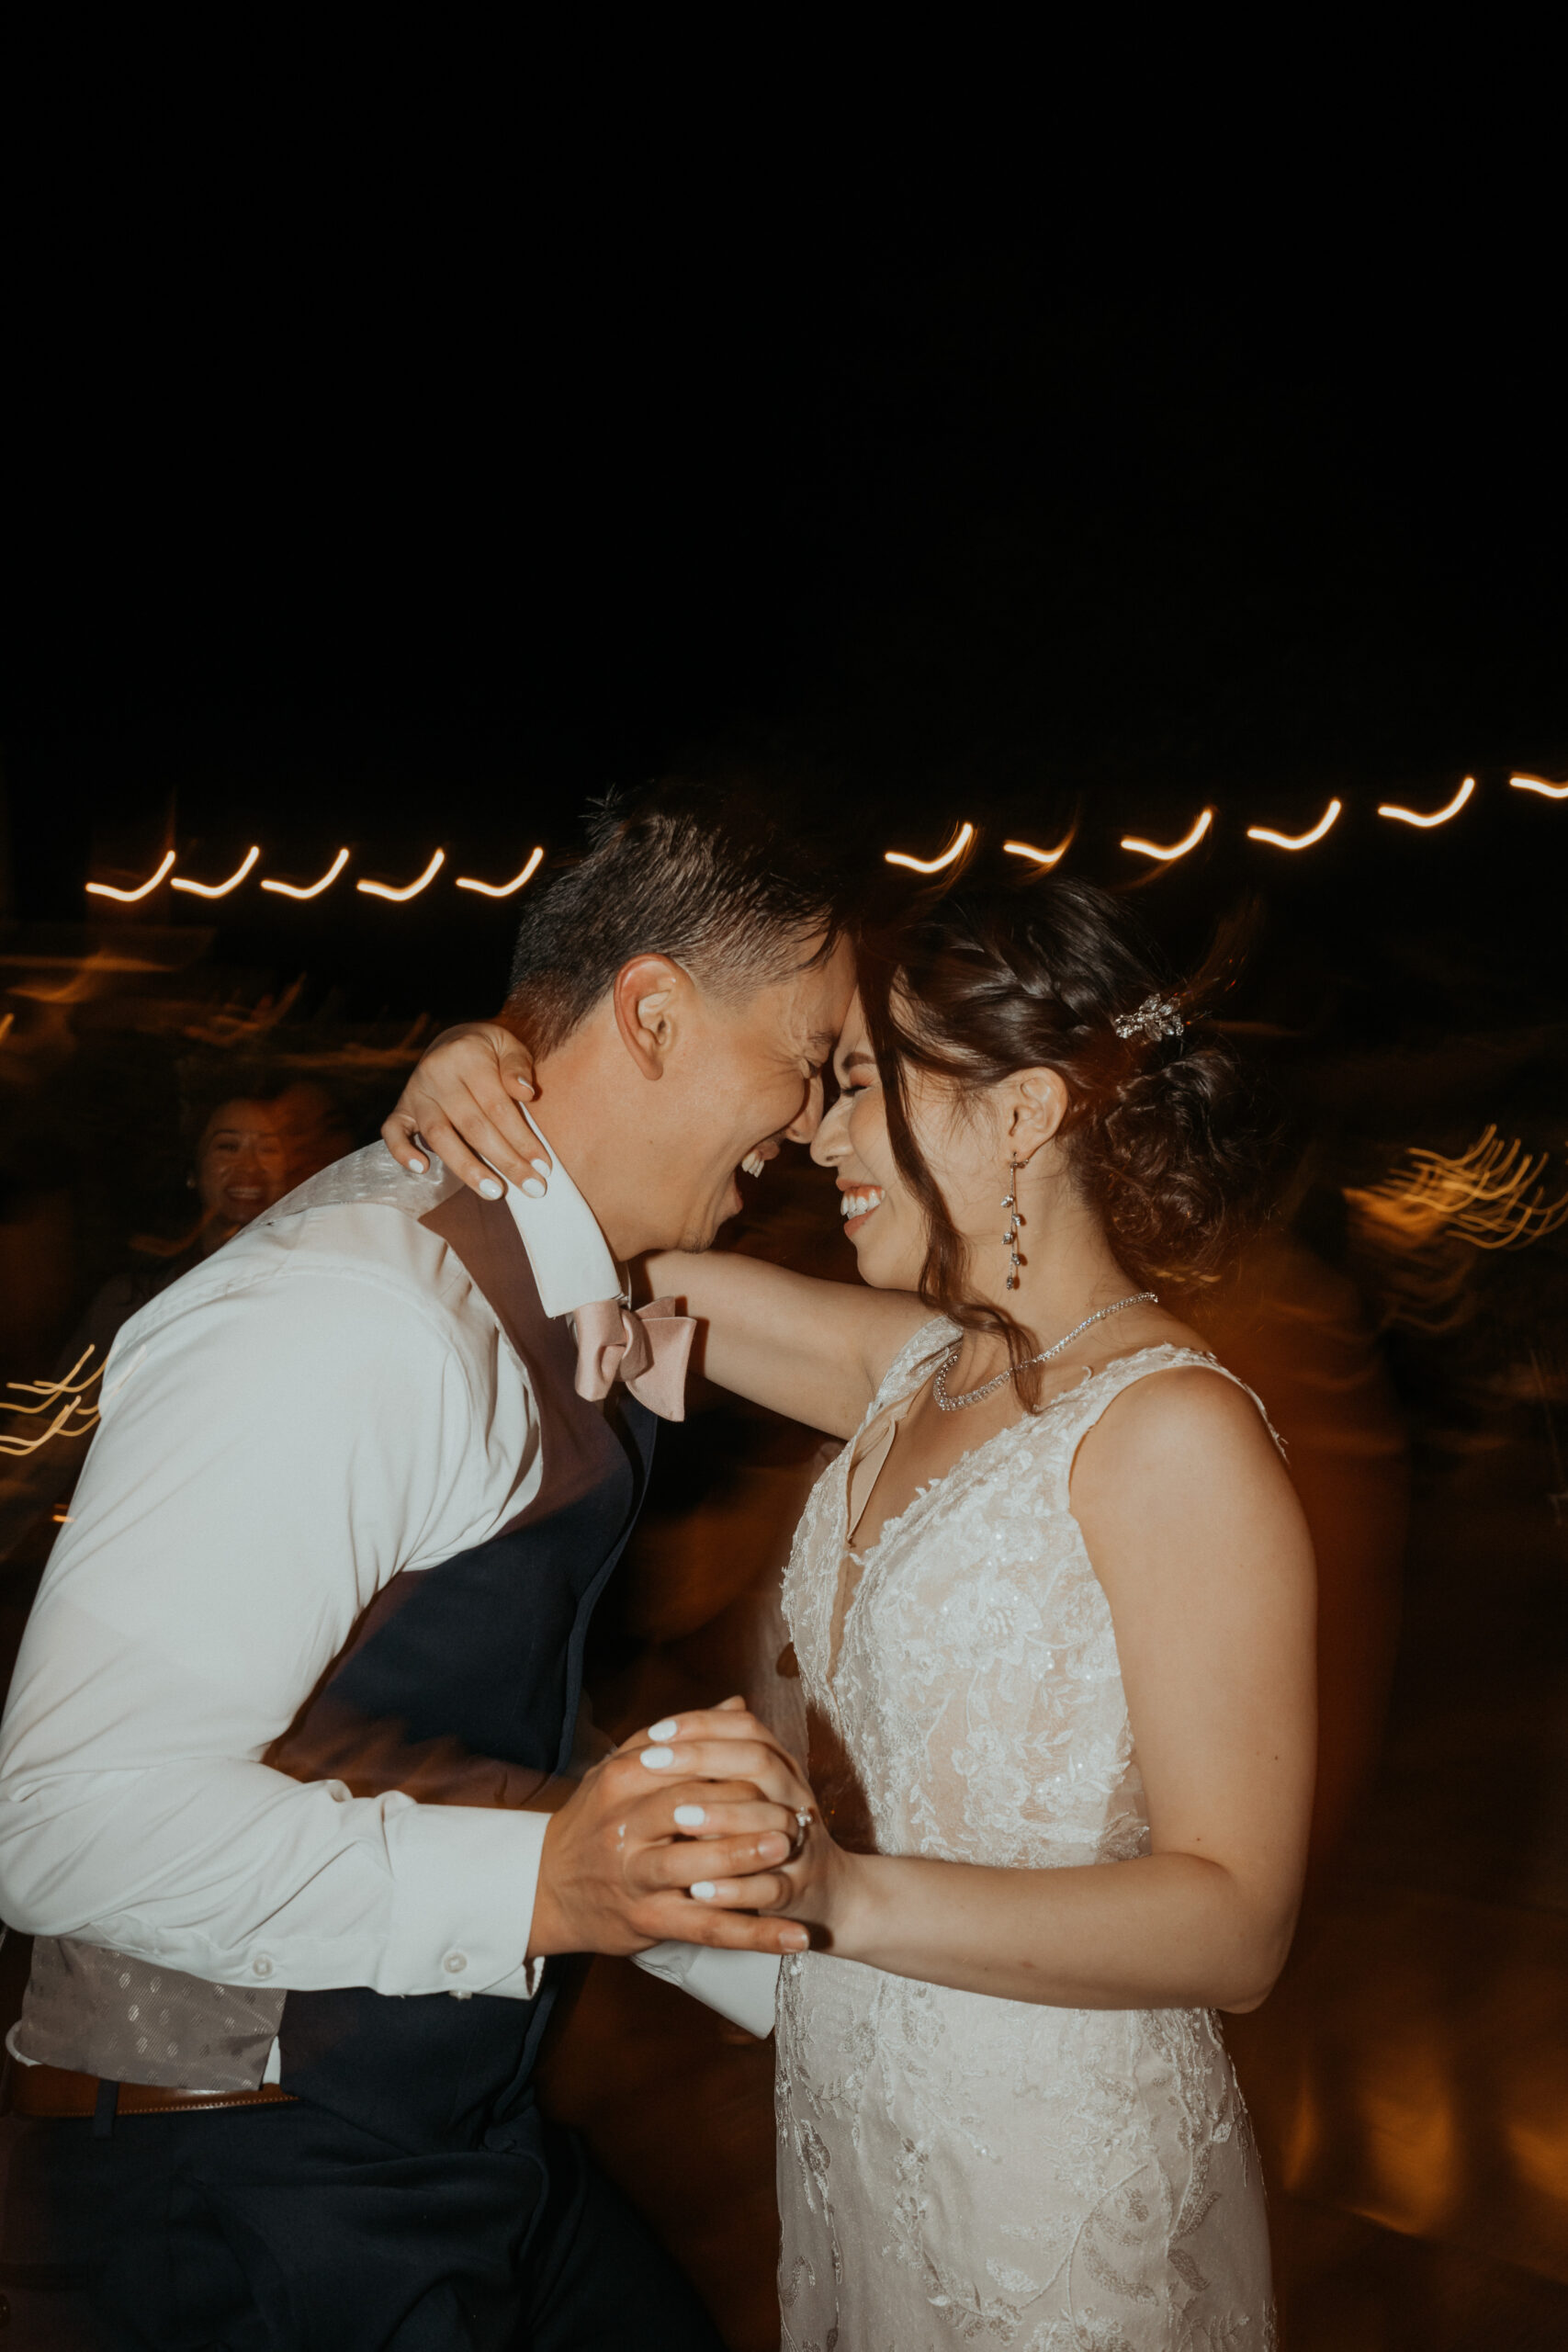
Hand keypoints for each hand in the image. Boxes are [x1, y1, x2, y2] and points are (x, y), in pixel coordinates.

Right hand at [382, 1021, 546, 1198]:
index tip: (543, 1166)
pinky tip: (422, 1170)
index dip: (522, 1139)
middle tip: (532, 1187)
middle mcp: (437, 1074)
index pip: (498, 1106)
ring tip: (494, 1192)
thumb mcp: (509, 1044)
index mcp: (468, 1056)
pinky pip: (393, 1131)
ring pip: (439, 1136)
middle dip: (506, 1161)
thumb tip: (527, 1093)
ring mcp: (416, 1093)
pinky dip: (402, 1152)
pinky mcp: (401, 1108)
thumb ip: (518, 1066)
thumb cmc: (488, 1050)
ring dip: (467, 1168)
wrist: (450, 1039)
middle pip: (474, 1127)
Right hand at [526, 1700, 815, 1960]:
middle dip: (746, 1809)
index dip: (732, 1763)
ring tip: (791, 1853)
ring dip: (748, 1861)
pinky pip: (709, 1929)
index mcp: (622, 1781)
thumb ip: (678, 1736)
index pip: (686, 1764)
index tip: (773, 1766)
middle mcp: (626, 1828)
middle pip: (694, 1811)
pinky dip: (755, 1935)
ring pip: (700, 1869)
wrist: (544, 1887)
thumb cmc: (593, 1820)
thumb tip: (736, 1704)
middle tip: (791, 1810)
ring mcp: (636, 1878)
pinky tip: (793, 1936)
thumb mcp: (620, 1768)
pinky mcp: (648, 1922)